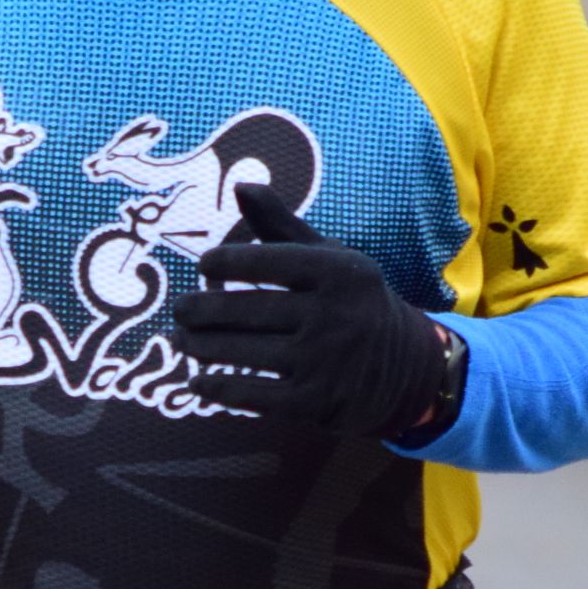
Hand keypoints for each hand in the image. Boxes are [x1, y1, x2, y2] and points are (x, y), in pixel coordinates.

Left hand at [170, 183, 444, 438]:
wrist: (408, 369)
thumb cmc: (352, 302)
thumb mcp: (329, 259)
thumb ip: (282, 225)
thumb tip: (241, 186)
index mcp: (339, 272)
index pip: (267, 260)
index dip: (227, 260)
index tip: (204, 264)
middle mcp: (334, 315)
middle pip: (247, 310)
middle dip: (202, 310)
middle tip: (179, 310)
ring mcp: (325, 362)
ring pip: (242, 352)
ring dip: (202, 347)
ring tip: (183, 340)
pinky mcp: (315, 402)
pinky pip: (253, 395)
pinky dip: (218, 389)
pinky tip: (198, 382)